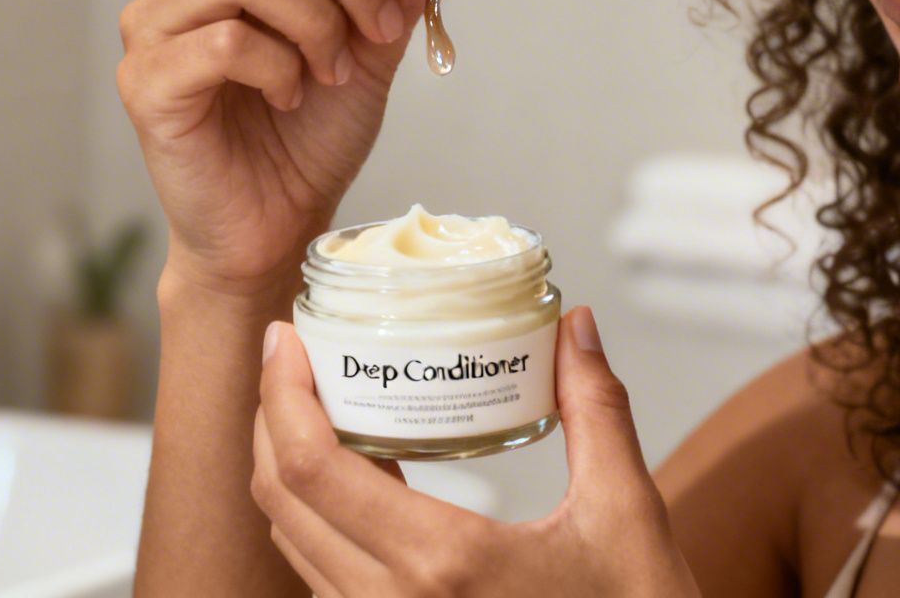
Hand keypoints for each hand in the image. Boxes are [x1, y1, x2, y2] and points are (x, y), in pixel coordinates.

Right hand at [117, 0, 465, 295]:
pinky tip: (291, 96)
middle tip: (382, 29)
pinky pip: (224, 40)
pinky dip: (279, 66)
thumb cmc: (313, 128)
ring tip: (334, 71)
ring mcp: (149, 18)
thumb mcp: (372, 43)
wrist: (276, 222)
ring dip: (317, 21)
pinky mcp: (142, 77)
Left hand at [251, 308, 701, 597]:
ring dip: (290, 470)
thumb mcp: (626, 513)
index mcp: (442, 563)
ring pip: (295, 545)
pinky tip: (358, 479)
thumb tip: (574, 327)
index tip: (287, 338)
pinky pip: (326, 580)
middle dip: (272, 419)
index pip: (314, 469)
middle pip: (284, 502)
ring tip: (318, 404)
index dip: (281, 396)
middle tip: (293, 357)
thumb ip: (596, 411)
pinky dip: (319, 518)